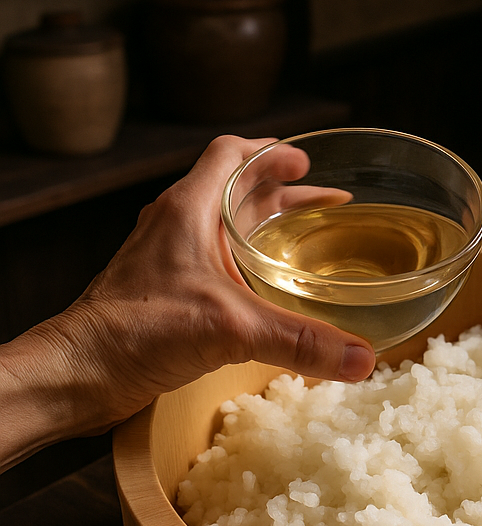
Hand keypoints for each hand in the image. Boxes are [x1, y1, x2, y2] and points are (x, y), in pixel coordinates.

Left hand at [1, 135, 375, 470]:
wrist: (76, 373)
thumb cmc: (135, 332)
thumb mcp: (231, 329)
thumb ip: (300, 340)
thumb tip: (361, 357)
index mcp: (189, 210)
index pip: (230, 155)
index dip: (270, 152)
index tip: (304, 161)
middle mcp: (176, 224)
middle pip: (235, 189)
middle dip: (282, 191)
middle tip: (323, 201)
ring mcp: (167, 256)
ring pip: (224, 225)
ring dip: (263, 225)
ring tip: (303, 238)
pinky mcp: (165, 288)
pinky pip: (213, 259)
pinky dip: (245, 260)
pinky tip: (266, 287)